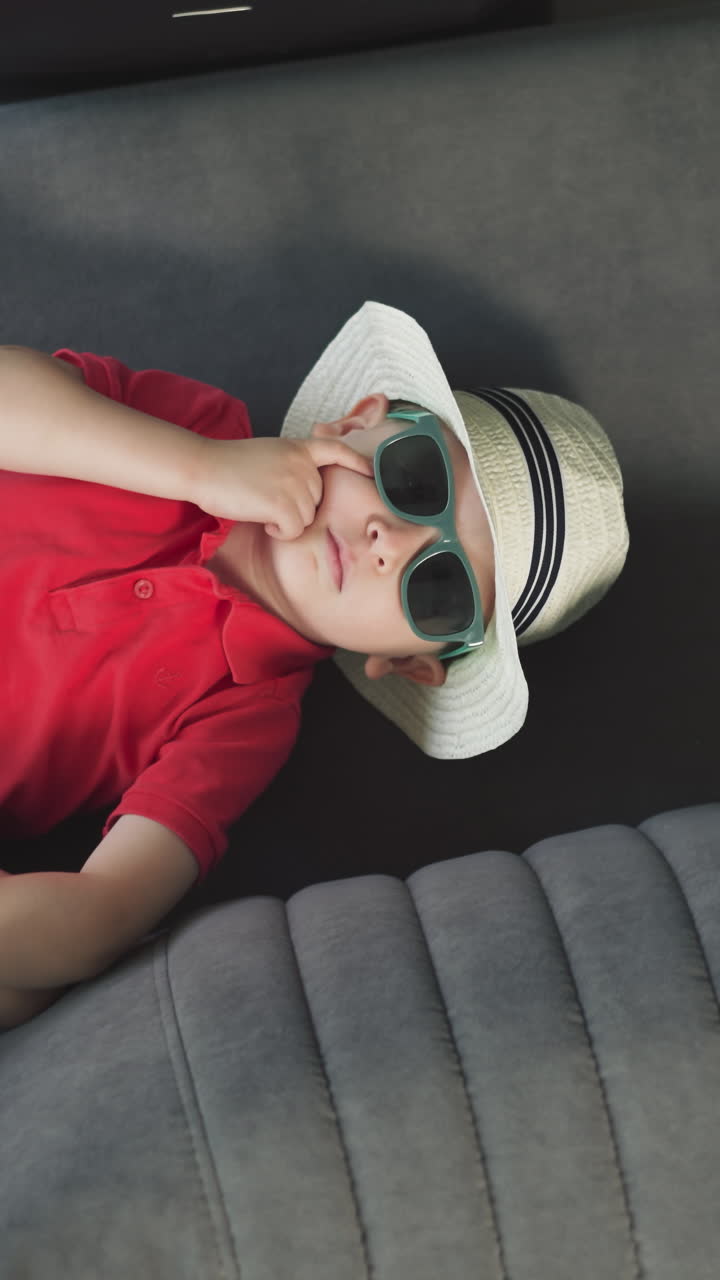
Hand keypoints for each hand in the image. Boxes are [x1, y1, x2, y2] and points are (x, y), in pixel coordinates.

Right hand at [190, 435, 373, 537]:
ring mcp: (296, 484)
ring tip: (259, 505)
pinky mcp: (286, 505)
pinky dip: (279, 531)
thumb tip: (307, 489)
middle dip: (296, 507)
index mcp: (298, 448)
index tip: (371, 471)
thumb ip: (292, 465)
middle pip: (317, 500)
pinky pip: (294, 531)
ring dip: (286, 520)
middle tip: (265, 497)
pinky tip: (261, 518)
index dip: (356, 462)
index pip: (336, 450)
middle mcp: (303, 464)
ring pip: (307, 518)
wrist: (203, 467)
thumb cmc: (227, 465)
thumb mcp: (268, 454)